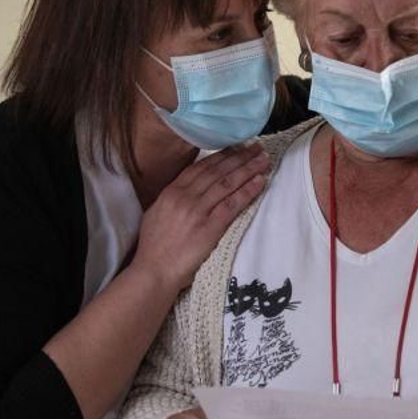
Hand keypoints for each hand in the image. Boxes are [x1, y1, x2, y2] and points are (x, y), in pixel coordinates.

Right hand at [130, 143, 269, 292]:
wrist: (154, 270)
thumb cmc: (154, 247)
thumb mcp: (156, 213)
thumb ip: (172, 198)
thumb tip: (185, 187)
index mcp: (171, 191)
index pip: (201, 167)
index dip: (221, 155)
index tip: (236, 147)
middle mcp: (185, 196)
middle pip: (218, 171)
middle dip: (239, 157)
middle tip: (256, 148)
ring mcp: (198, 211)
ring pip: (228, 183)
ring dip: (248, 170)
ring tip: (263, 160)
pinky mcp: (210, 227)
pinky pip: (233, 204)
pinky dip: (248, 191)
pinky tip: (260, 182)